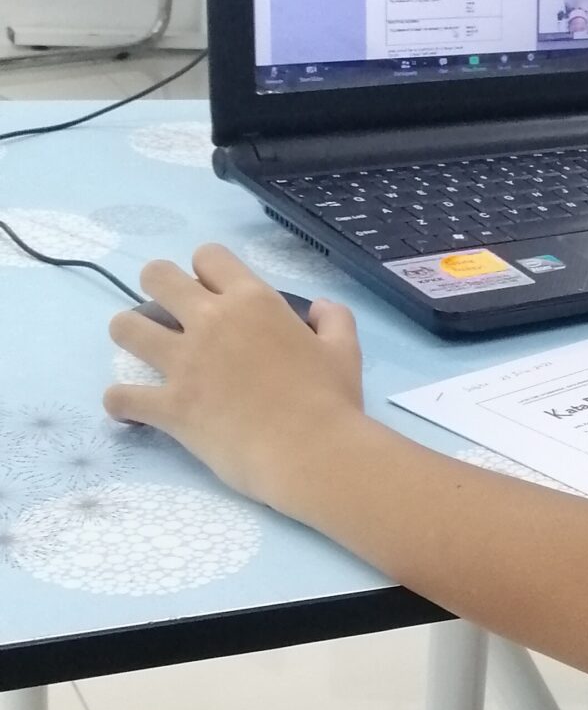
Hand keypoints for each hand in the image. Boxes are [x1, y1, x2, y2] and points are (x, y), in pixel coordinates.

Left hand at [104, 245, 363, 503]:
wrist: (312, 453)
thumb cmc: (333, 400)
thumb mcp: (345, 350)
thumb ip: (334, 319)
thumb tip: (319, 307)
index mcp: (253, 301)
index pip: (208, 256)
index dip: (207, 271)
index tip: (213, 293)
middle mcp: (210, 321)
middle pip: (156, 276)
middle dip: (158, 288)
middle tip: (172, 314)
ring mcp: (184, 363)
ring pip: (125, 327)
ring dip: (130, 335)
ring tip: (143, 352)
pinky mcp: (169, 405)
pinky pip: (120, 396)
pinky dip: (121, 402)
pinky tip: (131, 408)